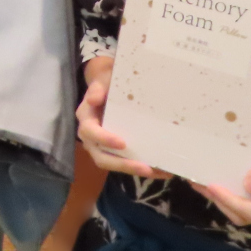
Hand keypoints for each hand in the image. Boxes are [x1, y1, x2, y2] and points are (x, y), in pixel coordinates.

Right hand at [75, 56, 167, 179]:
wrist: (110, 86)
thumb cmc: (107, 82)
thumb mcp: (103, 80)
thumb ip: (98, 87)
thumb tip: (92, 99)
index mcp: (86, 119)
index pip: (90, 132)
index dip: (104, 139)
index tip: (122, 143)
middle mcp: (91, 137)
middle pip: (101, 157)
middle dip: (122, 164)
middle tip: (144, 168)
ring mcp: (103, 146)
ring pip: (113, 164)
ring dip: (134, 170)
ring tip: (157, 171)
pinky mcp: (116, 151)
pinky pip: (127, 163)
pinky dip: (144, 168)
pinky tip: (163, 170)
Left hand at [193, 120, 250, 225]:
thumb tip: (248, 187)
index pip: (249, 212)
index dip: (225, 201)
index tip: (207, 183)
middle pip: (245, 215)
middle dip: (219, 201)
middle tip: (198, 180)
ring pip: (248, 211)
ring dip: (225, 199)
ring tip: (205, 179)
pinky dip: (236, 195)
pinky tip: (225, 178)